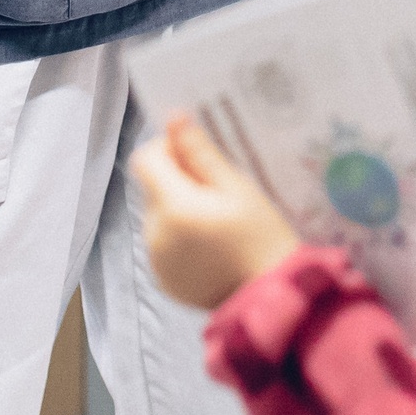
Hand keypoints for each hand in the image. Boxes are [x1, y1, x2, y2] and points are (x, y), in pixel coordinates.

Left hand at [129, 112, 301, 310]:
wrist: (271, 297)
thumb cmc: (261, 236)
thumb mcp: (237, 187)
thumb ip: (200, 153)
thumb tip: (173, 118)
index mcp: (171, 206)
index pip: (144, 159)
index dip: (166, 149)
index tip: (196, 157)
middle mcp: (154, 234)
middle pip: (151, 188)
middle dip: (177, 181)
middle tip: (217, 191)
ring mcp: (155, 260)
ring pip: (157, 215)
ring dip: (178, 209)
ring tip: (217, 222)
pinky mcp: (163, 280)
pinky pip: (162, 244)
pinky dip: (179, 237)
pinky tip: (211, 246)